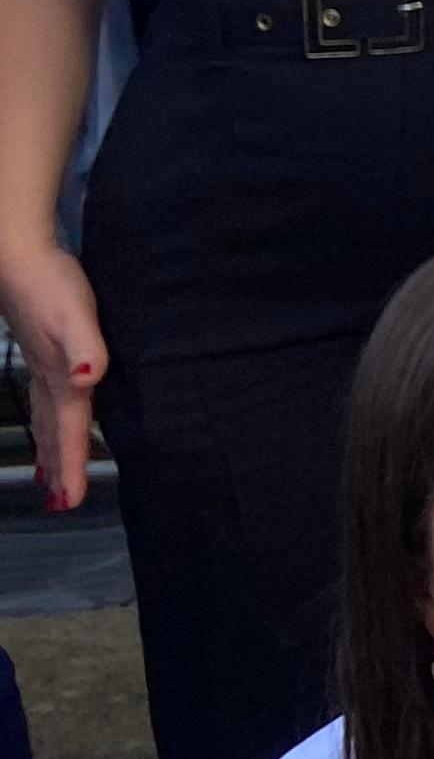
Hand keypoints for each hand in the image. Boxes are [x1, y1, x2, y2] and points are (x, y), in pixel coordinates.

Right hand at [0, 243, 101, 510]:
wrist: (19, 257)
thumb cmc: (50, 282)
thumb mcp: (74, 313)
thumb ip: (84, 345)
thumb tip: (88, 376)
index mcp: (60, 376)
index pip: (69, 428)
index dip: (70, 464)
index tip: (70, 500)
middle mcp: (49, 376)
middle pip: (54, 431)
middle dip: (57, 467)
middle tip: (60, 501)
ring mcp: (42, 364)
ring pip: (46, 417)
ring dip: (49, 448)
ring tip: (49, 476)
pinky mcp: (43, 349)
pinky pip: (47, 397)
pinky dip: (49, 419)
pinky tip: (54, 415)